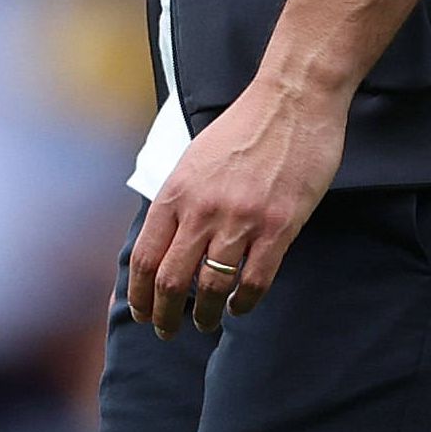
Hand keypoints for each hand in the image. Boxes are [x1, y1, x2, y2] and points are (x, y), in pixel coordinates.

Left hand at [125, 77, 344, 336]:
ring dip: (204, 315)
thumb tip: (161, 244)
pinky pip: (254, 281)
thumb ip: (178, 202)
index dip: (139, 295)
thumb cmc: (242, 129)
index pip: (144, 258)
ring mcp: (240, 220)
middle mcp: (202, 210)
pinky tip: (239, 308)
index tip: (141, 312)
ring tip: (205, 323)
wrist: (291, 101)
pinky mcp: (278, 227)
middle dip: (164, 315)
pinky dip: (243, 304)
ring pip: (211, 288)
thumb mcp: (193, 161)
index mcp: (176, 193)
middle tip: (167, 331)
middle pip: (170, 282)